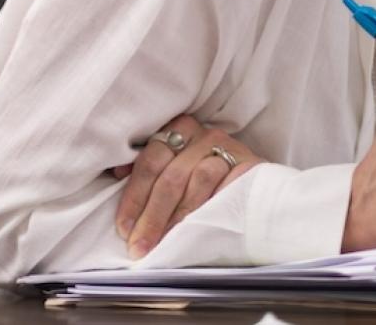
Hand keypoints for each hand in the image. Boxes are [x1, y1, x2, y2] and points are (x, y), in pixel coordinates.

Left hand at [111, 115, 259, 258]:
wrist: (259, 188)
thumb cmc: (207, 180)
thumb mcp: (177, 167)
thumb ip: (152, 170)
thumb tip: (116, 174)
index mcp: (180, 129)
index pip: (150, 163)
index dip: (134, 199)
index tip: (125, 229)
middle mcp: (205, 134)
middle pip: (172, 176)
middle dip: (153, 216)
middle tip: (141, 245)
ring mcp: (231, 148)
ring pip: (199, 180)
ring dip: (180, 216)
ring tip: (167, 241)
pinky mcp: (252, 165)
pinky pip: (228, 187)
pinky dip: (211, 207)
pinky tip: (198, 226)